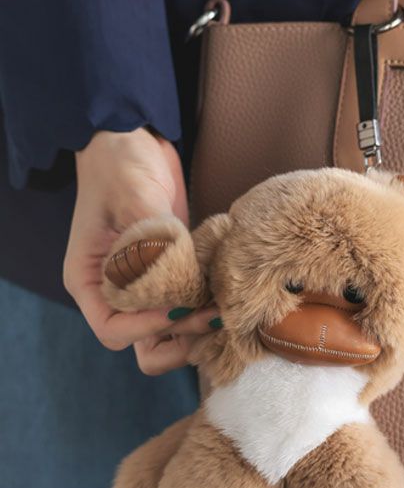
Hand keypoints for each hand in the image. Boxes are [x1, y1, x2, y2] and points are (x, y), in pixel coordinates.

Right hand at [63, 129, 219, 374]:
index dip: (147, 328)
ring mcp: (146, 288)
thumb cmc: (122, 164)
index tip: (180, 306)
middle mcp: (116, 293)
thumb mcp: (134, 198)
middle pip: (145, 347)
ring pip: (172, 337)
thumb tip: (177, 292)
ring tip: (225, 305)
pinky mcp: (173, 278)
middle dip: (180, 339)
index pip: (113, 331)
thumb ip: (154, 247)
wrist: (133, 140)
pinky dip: (208, 311)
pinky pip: (190, 311)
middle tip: (213, 313)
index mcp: (92, 281)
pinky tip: (229, 293)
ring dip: (199, 331)